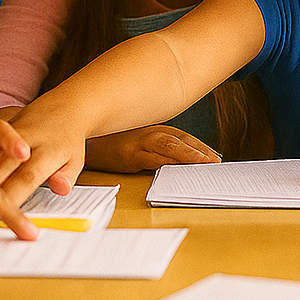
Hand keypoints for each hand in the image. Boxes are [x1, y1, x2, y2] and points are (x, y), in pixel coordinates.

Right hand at [0, 108, 90, 224]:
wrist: (62, 106)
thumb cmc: (66, 141)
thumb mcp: (75, 159)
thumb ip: (67, 176)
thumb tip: (61, 188)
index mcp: (47, 149)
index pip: (26, 177)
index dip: (11, 198)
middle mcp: (25, 137)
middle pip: (0, 169)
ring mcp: (9, 129)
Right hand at [84, 126, 220, 173]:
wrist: (82, 143)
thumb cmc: (111, 145)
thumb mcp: (136, 144)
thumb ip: (156, 150)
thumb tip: (181, 163)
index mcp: (153, 130)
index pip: (183, 137)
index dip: (200, 147)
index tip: (216, 158)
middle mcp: (147, 133)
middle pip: (179, 140)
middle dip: (199, 151)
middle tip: (216, 163)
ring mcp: (137, 143)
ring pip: (168, 147)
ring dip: (188, 155)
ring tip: (204, 164)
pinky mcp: (127, 155)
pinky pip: (150, 159)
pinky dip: (165, 163)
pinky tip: (177, 169)